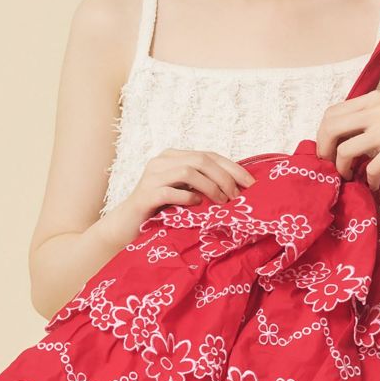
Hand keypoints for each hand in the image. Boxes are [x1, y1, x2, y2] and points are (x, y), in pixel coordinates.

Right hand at [130, 148, 256, 219]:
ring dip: (210, 187)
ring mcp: (151, 177)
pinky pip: (170, 192)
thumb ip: (204, 184)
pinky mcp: (145, 195)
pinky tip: (196, 206)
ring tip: (221, 202)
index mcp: (173, 157)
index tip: (251, 183)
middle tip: (237, 196)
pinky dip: (187, 198)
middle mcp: (161, 161)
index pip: (209, 155)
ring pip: (187, 172)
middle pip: (200, 160)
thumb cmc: (162, 211)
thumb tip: (238, 188)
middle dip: (224, 177)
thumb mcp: (185, 192)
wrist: (128, 226)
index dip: (232, 167)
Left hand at [315, 90, 379, 191]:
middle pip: (330, 129)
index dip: (322, 135)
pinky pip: (371, 168)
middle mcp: (376, 109)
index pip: (331, 113)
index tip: (328, 150)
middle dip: (324, 151)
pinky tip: (373, 184)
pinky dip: (368, 180)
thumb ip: (369, 117)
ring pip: (345, 150)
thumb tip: (342, 137)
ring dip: (342, 168)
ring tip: (350, 176)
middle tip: (330, 166)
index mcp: (372, 99)